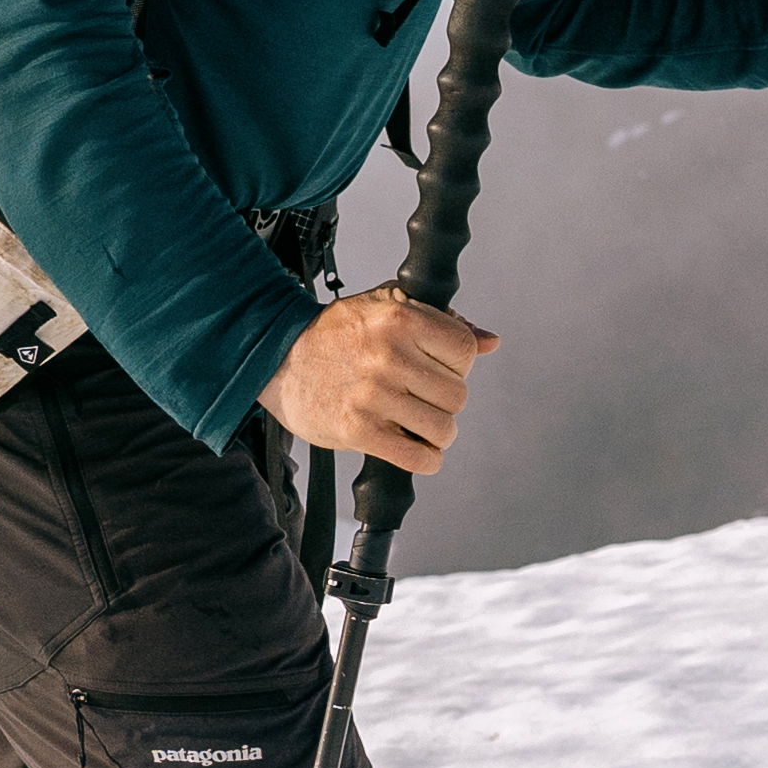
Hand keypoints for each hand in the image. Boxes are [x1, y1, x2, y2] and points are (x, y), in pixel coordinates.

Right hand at [265, 288, 498, 471]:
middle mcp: (389, 356)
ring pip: (443, 428)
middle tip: (422, 399)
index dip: (458, 364)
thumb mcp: (386, 307)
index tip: (439, 369)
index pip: (465, 350)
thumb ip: (442, 320)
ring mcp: (374, 395)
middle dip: (445, 401)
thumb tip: (490, 341)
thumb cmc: (334, 333)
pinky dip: (427, 460)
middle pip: (457, 394)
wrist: (276, 358)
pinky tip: (419, 451)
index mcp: (400, 319)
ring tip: (420, 426)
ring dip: (437, 434)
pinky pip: (417, 457)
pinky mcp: (358, 430)